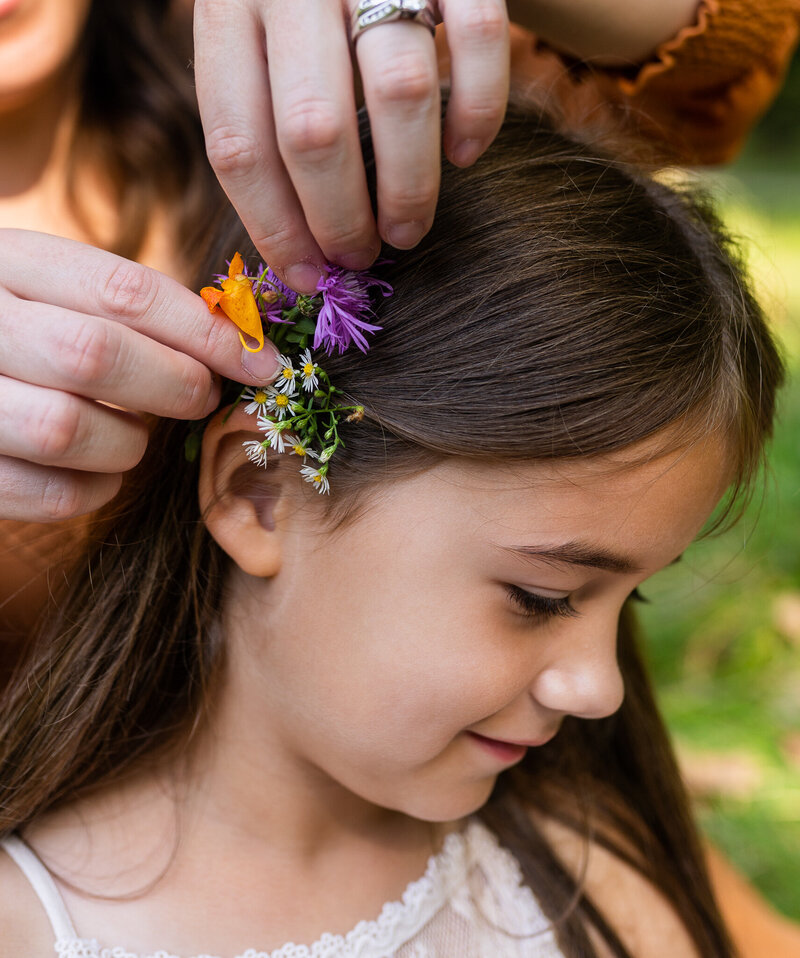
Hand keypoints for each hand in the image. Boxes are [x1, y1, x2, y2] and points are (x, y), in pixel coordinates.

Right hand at [0, 230, 279, 521]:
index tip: (261, 362)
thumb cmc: (20, 328)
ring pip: (66, 430)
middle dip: (173, 384)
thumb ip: (127, 307)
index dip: (205, 332)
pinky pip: (44, 494)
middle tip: (203, 397)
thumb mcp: (54, 289)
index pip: (121, 291)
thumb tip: (237, 343)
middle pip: (94, 354)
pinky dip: (93, 491)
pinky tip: (102, 473)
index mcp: (6, 262)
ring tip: (136, 434)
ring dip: (128, 442)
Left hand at [193, 0, 509, 293]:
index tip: (307, 277)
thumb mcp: (252, 41)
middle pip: (315, 130)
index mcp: (229, 11)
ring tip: (407, 231)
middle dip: (341, 217)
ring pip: (398, 93)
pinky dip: (478, 111)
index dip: (274, 227)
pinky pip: (477, 39)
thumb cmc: (299, 2)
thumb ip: (260, 120)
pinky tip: (465, 154)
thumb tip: (296, 249)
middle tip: (360, 256)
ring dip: (408, 186)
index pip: (238, 142)